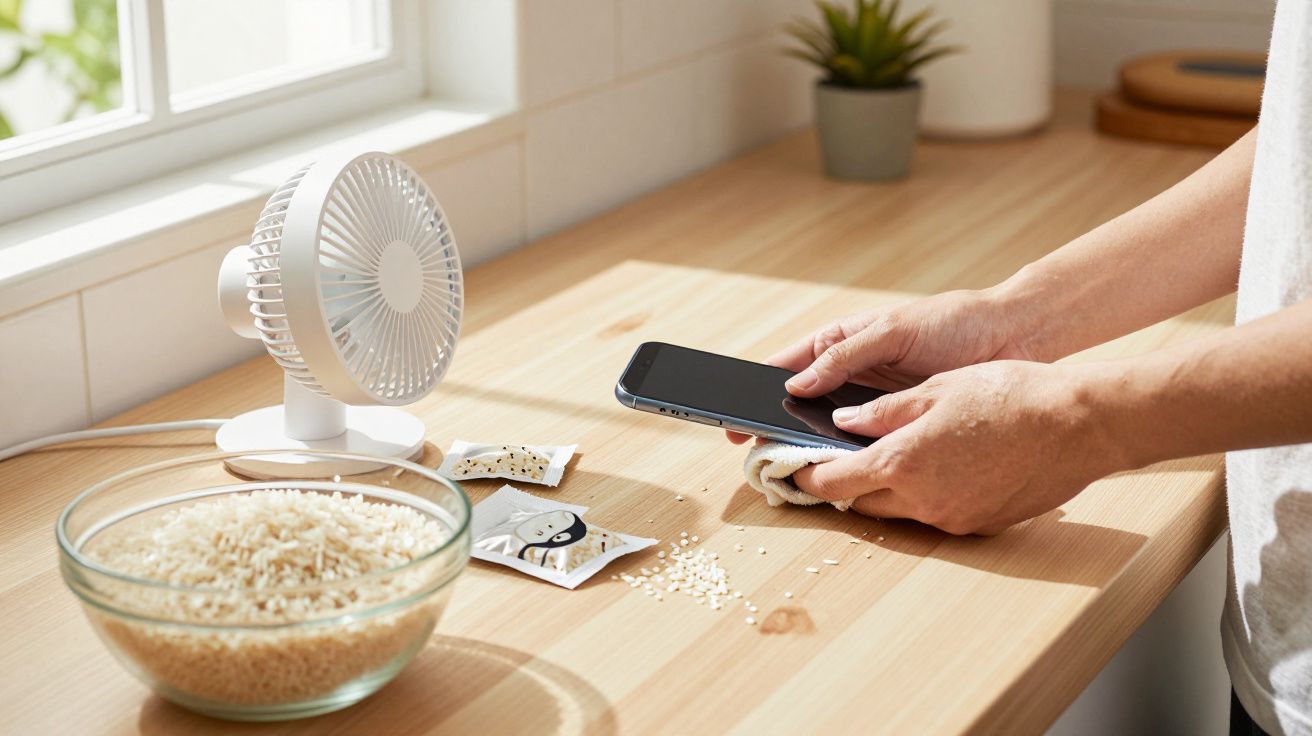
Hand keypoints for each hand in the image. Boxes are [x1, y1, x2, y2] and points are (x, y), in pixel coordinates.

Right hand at [728, 288, 1033, 443]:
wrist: (1012, 337)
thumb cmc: (952, 321)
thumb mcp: (892, 331)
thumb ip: (844, 357)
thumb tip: (796, 385)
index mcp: (840, 342)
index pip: (786, 367)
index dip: (756, 390)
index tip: (733, 415)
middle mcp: (851, 374)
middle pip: (800, 404)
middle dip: (776, 424)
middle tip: (753, 448)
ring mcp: (873, 402)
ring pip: (829, 428)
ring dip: (812, 444)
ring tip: (790, 462)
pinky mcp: (898, 423)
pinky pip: (865, 444)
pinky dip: (850, 457)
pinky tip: (839, 470)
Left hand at [792, 361, 1122, 534]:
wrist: (1080, 426)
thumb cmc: (1011, 396)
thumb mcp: (938, 390)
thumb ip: (883, 411)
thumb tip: (842, 420)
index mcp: (902, 462)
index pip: (832, 481)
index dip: (806, 476)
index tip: (790, 470)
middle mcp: (922, 500)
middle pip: (862, 501)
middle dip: (843, 483)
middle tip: (832, 462)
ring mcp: (953, 518)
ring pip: (899, 511)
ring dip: (884, 490)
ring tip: (887, 460)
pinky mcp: (980, 524)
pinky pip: (936, 514)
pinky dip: (923, 495)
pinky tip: (937, 467)